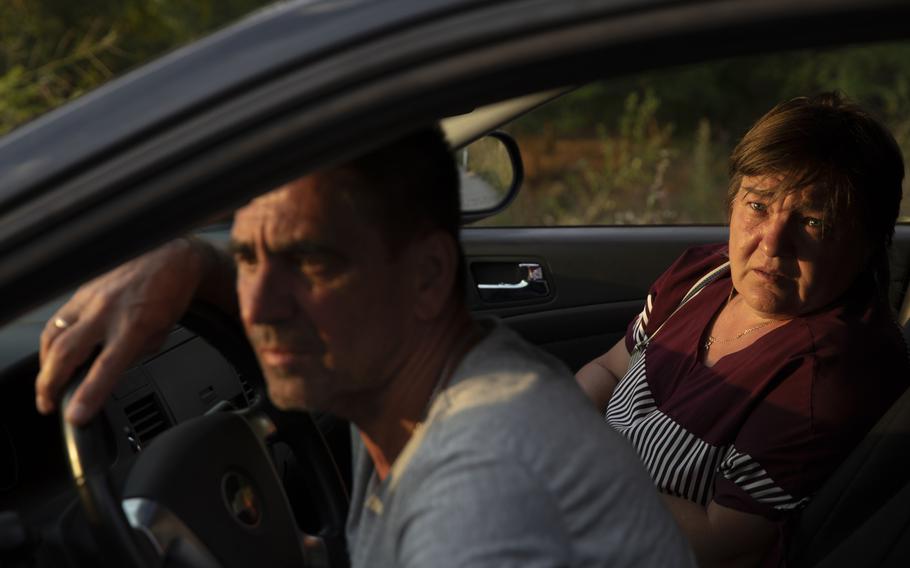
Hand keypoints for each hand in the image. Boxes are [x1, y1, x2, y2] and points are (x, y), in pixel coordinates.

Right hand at [35, 238, 215, 424]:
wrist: (170, 255)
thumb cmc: (170, 293)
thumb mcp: (161, 333)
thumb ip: (133, 354)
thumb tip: (108, 372)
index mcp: (134, 326)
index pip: (106, 368)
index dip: (88, 394)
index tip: (75, 415)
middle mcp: (107, 312)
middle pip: (66, 353)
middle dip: (50, 384)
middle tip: (48, 405)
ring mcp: (90, 299)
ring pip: (53, 336)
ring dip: (46, 365)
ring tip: (48, 384)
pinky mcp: (81, 291)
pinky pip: (57, 321)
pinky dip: (51, 341)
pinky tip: (53, 354)